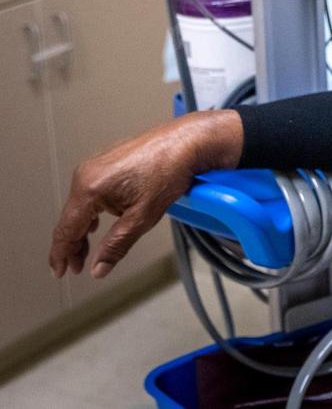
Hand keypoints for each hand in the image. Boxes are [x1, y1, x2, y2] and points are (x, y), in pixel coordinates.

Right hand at [49, 110, 242, 279]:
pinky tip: (96, 225)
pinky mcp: (105, 163)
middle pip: (70, 218)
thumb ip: (117, 245)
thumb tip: (99, 268)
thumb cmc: (169, 171)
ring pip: (79, 206)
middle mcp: (86, 174)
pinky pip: (89, 193)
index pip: (66, 229)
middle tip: (77, 267)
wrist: (186, 142)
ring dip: (82, 230)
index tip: (60, 272)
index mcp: (89, 188)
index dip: (61, 254)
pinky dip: (90, 213)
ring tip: (87, 252)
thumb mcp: (142, 217)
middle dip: (73, 245)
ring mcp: (94, 166)